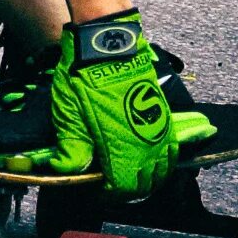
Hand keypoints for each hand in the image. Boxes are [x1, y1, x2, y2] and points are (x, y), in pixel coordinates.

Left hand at [53, 12, 176, 194]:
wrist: (108, 44)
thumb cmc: (84, 77)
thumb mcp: (68, 113)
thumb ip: (71, 148)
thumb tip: (67, 171)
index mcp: (121, 147)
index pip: (123, 188)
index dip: (108, 194)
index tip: (96, 189)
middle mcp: (146, 144)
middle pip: (145, 183)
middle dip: (127, 189)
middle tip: (109, 184)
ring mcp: (159, 130)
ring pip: (162, 169)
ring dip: (146, 177)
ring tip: (127, 173)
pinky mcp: (165, 116)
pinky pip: (170, 149)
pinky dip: (161, 160)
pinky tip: (146, 157)